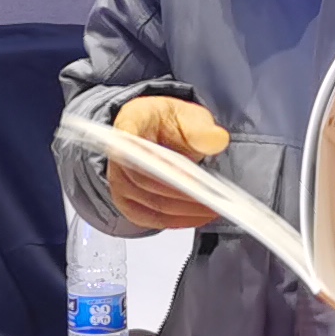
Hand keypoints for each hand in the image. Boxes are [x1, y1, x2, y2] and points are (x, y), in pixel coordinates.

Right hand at [104, 94, 234, 230]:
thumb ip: (200, 127)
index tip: (188, 176)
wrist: (159, 135)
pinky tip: (200, 216)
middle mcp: (118, 156)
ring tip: (213, 208)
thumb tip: (216, 139)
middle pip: (146, 181)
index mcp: (130, 123)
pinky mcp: (129, 205)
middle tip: (213, 197)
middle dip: (182, 192)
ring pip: (152, 204)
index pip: (131, 144)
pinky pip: (154, 219)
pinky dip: (180, 220)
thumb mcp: (189, 115)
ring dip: (185, 210)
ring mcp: (121, 183)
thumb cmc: (169, 124)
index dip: (156, 162)